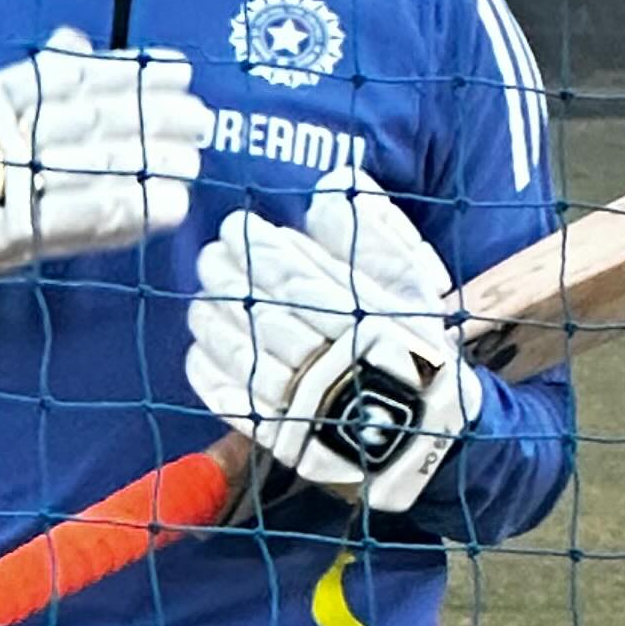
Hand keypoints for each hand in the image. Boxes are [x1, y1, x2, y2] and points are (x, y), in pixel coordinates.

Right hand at [0, 28, 213, 278]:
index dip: (127, 72)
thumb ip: (30, 78)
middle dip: (148, 117)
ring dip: (145, 163)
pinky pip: (76, 224)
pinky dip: (124, 214)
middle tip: (200, 116)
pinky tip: (168, 208)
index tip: (178, 69)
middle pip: (83, 120)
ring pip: (85, 167)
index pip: (66, 78)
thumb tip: (76, 41)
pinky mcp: (4, 238)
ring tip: (193, 160)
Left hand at [184, 171, 481, 509]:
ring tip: (201, 298)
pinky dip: (210, 374)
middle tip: (210, 256)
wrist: (425, 436)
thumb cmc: (415, 348)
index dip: (257, 248)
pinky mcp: (282, 437)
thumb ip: (372, 233)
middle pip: (260, 311)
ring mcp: (301, 404)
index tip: (236, 225)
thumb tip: (330, 188)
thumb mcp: (411, 284)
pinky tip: (199, 351)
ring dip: (211, 321)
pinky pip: (233, 402)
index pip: (294, 275)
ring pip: (240, 354)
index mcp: (361, 321)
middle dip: (227, 277)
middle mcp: (329, 362)